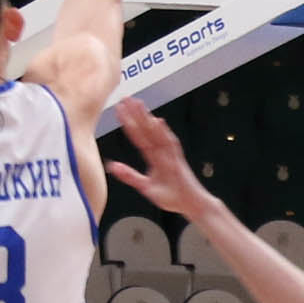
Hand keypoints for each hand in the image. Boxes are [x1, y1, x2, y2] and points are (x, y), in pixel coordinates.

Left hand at [108, 99, 213, 217]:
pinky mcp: (178, 161)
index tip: (119, 110)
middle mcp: (162, 152)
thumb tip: (111, 165)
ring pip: (157, 133)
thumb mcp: (146, 187)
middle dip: (136, 114)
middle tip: (126, 98)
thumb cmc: (172, 197)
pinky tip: (158, 122)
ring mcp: (171, 155)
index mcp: (154, 156)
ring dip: (148, 119)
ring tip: (138, 104)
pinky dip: (164, 133)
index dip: (128, 123)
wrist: (192, 205)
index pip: (138, 137)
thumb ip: (130, 175)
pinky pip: (170, 145)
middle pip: (146, 130)